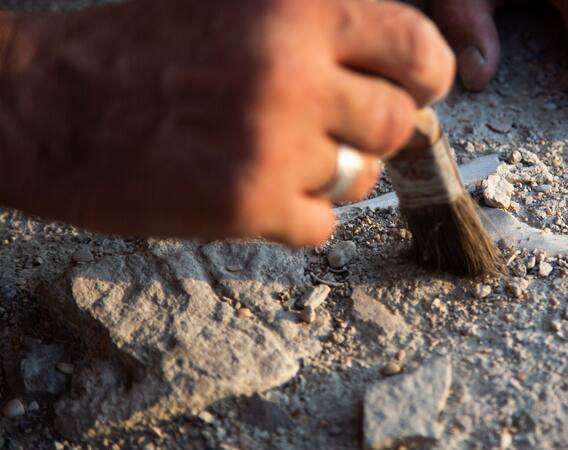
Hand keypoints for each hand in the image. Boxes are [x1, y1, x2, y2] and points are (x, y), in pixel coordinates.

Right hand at [0, 0, 454, 245]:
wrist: (48, 104)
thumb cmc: (140, 49)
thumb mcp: (238, 3)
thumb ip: (321, 29)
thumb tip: (400, 71)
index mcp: (298, 9)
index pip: (417, 48)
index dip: (425, 75)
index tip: (413, 88)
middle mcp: (295, 74)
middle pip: (399, 123)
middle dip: (373, 131)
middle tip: (332, 129)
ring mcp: (276, 145)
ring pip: (363, 178)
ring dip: (331, 174)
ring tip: (275, 156)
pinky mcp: (250, 206)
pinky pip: (323, 225)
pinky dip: (298, 216)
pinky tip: (253, 190)